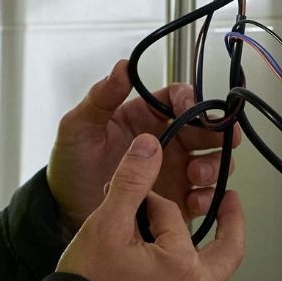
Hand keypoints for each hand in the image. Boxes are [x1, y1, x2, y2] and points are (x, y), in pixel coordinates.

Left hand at [47, 59, 242, 229]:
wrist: (65, 213)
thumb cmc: (70, 166)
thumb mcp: (78, 128)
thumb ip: (101, 98)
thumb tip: (122, 67)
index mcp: (145, 117)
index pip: (179, 98)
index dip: (191, 100)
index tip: (190, 109)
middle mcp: (166, 142)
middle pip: (206, 129)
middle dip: (216, 133)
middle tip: (215, 140)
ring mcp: (174, 172)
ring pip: (212, 162)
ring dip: (213, 165)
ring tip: (195, 174)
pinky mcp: (177, 201)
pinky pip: (205, 197)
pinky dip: (207, 197)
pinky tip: (193, 200)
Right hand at [58, 135, 246, 280]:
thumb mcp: (106, 226)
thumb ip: (131, 182)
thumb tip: (148, 147)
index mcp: (183, 265)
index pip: (170, 213)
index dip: (144, 201)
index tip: (124, 199)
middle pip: (226, 248)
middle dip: (229, 221)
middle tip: (230, 199)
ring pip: (210, 269)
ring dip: (208, 244)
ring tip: (203, 225)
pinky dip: (190, 266)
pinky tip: (172, 258)